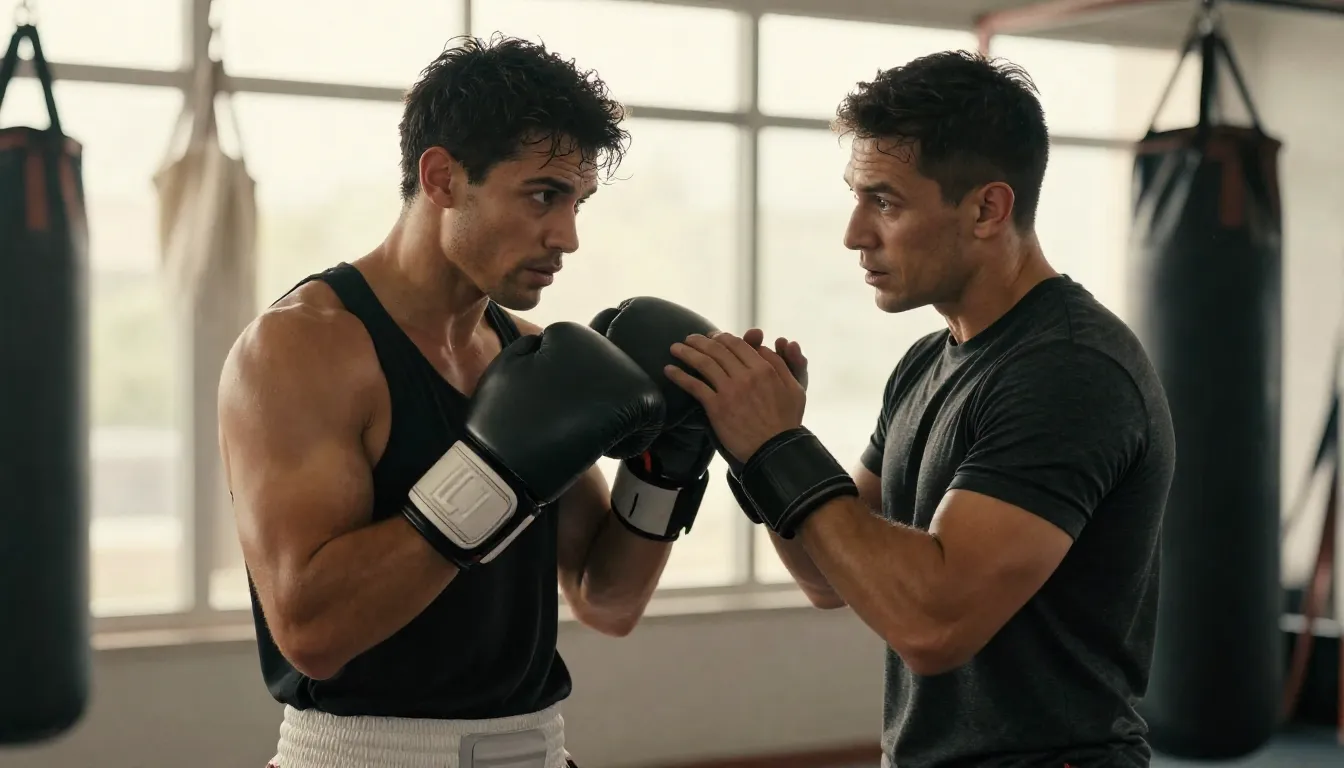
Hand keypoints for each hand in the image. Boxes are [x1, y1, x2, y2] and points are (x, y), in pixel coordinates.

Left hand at [665, 332, 805, 464]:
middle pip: (718, 350)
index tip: (712, 337)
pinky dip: (679, 376)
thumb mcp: (794, 389)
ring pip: (704, 363)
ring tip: (675, 348)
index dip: (722, 338)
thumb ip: (780, 365)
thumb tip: (763, 349)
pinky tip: (668, 370)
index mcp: (764, 368)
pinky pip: (695, 386)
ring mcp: (730, 390)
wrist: (774, 450)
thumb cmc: (786, 422)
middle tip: (689, 338)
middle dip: (700, 341)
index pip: (738, 345)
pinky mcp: (717, 406)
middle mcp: (746, 375)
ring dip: (686, 352)